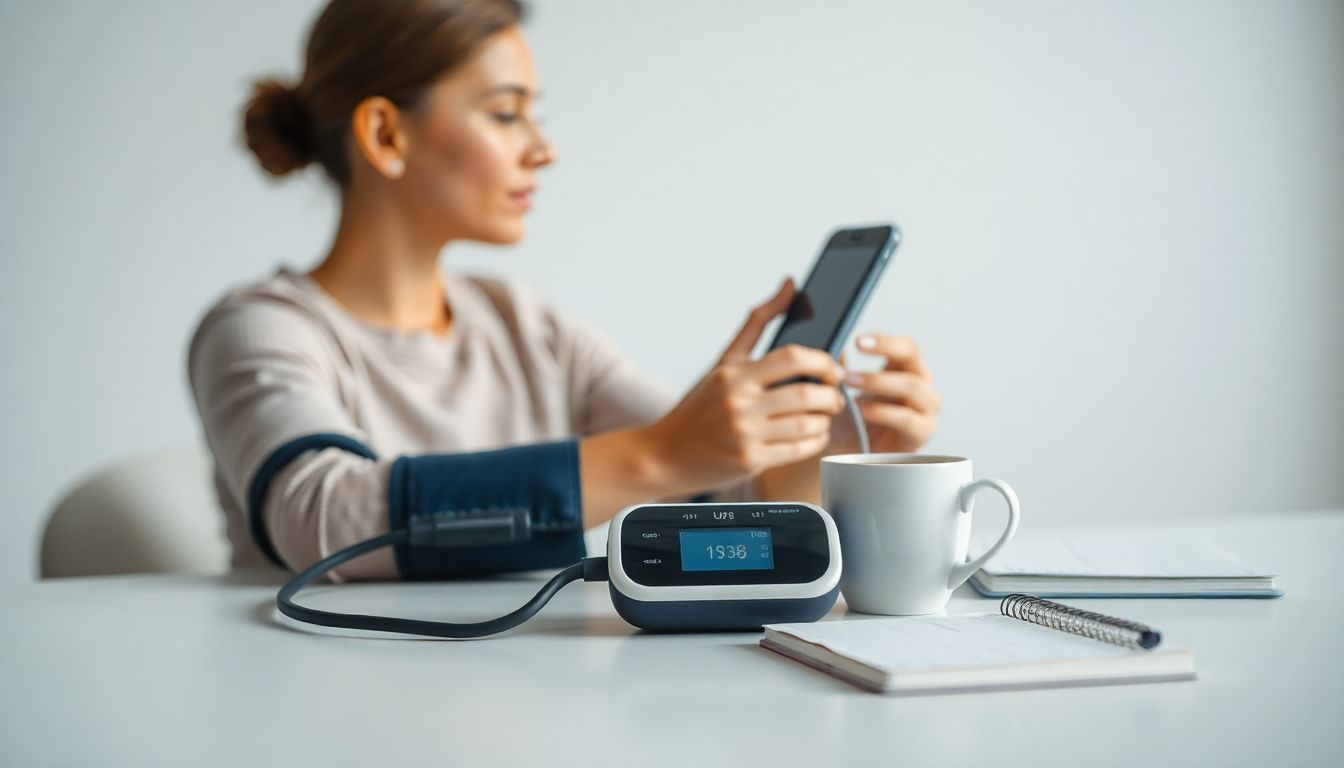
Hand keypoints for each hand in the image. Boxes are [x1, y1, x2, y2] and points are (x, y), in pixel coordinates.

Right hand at [643, 278, 846, 492]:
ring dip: (825, 420)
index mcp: (734, 374)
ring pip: (807, 424)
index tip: (833, 370)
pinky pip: (799, 450)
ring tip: (824, 417)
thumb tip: (792, 284)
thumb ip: (759, 322)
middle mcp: (738, 403)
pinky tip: (813, 435)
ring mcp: (744, 434)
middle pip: (807, 394)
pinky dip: (815, 442)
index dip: (824, 362)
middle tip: (836, 397)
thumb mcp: (724, 361)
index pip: (793, 358)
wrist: (665, 454)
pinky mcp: (750, 461)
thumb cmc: (699, 406)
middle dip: (832, 396)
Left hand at [831, 334, 939, 452]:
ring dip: (878, 383)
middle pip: (913, 361)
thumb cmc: (851, 416)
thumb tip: (832, 341)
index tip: (857, 341)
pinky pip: (907, 419)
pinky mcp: (923, 432)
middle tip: (848, 370)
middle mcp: (922, 384)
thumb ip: (839, 363)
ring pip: (912, 387)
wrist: (850, 453)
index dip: (885, 342)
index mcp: (906, 368)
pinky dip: (883, 413)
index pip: (906, 346)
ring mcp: (926, 408)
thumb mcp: (843, 387)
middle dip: (880, 359)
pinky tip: (862, 411)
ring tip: (850, 385)